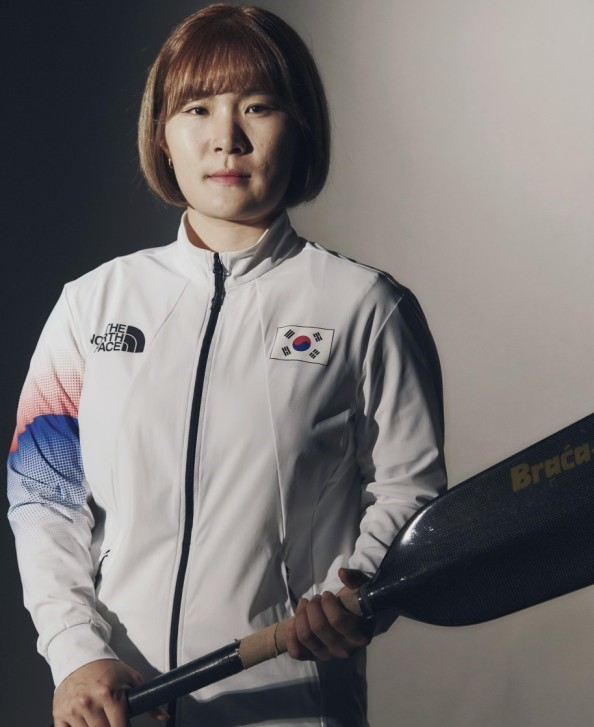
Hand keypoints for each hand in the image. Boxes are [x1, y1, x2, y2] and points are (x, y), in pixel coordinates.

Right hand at [52, 658, 168, 725]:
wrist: (78, 657)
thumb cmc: (105, 668)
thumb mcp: (130, 678)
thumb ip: (148, 700)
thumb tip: (163, 716)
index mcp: (108, 693)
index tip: (125, 726)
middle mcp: (89, 703)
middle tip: (113, 721)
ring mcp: (72, 710)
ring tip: (100, 720)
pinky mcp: (59, 715)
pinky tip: (86, 724)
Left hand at [286, 568, 373, 661]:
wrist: (349, 622)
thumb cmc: (354, 605)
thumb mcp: (360, 589)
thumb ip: (355, 578)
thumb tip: (342, 573)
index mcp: (359, 635)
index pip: (338, 620)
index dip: (328, 603)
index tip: (326, 594)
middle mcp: (344, 650)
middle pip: (318, 627)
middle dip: (312, 606)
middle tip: (314, 598)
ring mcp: (327, 656)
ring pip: (305, 636)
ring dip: (300, 615)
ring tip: (304, 604)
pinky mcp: (313, 658)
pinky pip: (296, 652)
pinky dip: (291, 636)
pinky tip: (294, 621)